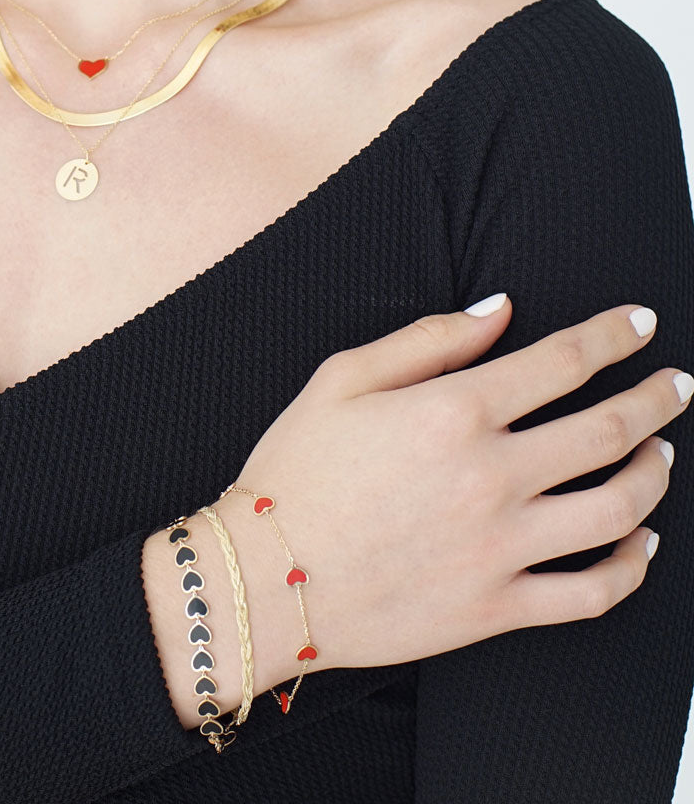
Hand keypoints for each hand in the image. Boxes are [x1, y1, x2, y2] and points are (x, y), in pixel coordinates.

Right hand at [231, 295, 687, 669]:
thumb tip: (499, 311)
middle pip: (609, 429)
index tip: (638, 324)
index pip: (562, 360)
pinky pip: (592, 593)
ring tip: (665, 455)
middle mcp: (491, 476)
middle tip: (677, 385)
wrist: (265, 579)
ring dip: (656, 475)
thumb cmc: (294, 472)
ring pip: (620, 509)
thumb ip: (427, 339)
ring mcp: (501, 547)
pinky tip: (641, 544)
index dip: (612, 335)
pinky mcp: (497, 608)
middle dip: (657, 398)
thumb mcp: (341, 379)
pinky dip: (632, 567)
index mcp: (453, 412)